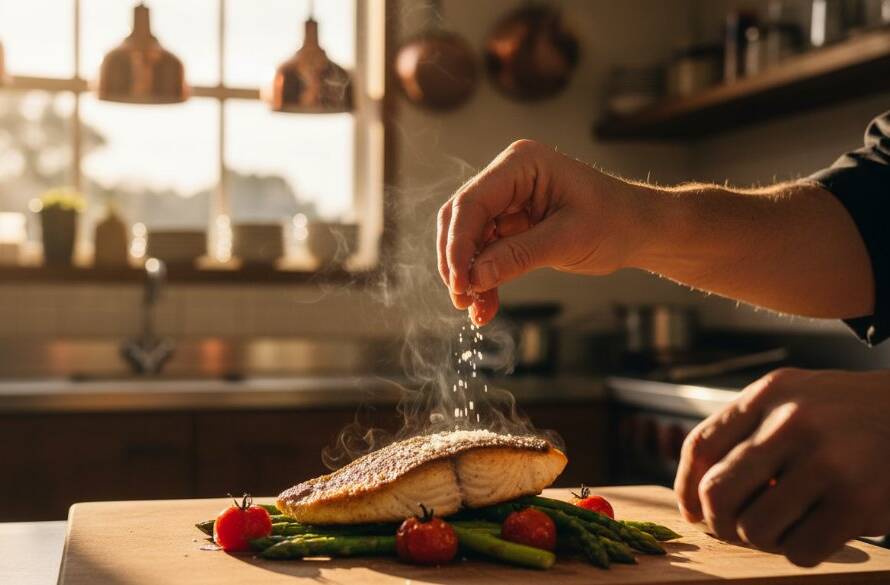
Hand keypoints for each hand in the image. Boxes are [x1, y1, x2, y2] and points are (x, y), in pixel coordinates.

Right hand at [436, 139, 644, 324]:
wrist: (639, 229)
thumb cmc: (614, 222)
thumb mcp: (568, 240)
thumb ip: (518, 256)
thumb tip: (473, 277)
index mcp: (521, 164)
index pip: (472, 203)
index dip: (459, 245)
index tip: (460, 284)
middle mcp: (507, 177)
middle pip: (461, 219)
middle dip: (458, 262)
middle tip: (462, 299)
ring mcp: (507, 200)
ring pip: (468, 240)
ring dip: (469, 276)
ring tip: (475, 310)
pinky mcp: (510, 224)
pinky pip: (485, 252)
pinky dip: (484, 279)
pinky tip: (485, 306)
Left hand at [675, 367, 889, 566]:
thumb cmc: (846, 414)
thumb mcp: (793, 398)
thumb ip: (746, 430)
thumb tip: (697, 495)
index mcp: (768, 394)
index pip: (700, 446)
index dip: (685, 488)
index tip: (692, 511)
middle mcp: (791, 423)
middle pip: (716, 494)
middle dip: (720, 523)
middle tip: (737, 529)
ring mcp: (825, 462)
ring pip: (754, 529)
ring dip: (763, 540)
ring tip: (785, 526)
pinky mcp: (856, 501)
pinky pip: (799, 550)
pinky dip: (799, 552)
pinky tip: (817, 533)